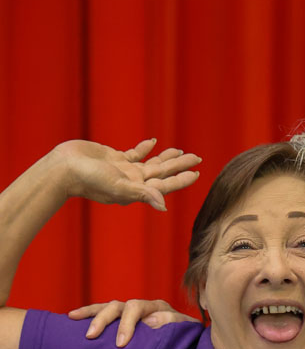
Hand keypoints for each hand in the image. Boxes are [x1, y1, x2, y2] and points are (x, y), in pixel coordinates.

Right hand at [54, 138, 201, 210]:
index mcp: (136, 190)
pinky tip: (153, 142)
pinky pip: (134, 153)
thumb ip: (143, 194)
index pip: (165, 185)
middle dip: (180, 166)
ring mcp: (123, 170)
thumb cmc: (89, 180)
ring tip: (181, 152)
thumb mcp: (119, 187)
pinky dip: (144, 148)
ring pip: (151, 163)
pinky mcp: (113, 158)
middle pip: (162, 173)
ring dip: (165, 158)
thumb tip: (163, 206)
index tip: (197, 173)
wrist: (63, 169)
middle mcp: (132, 181)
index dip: (182, 179)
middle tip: (197, 158)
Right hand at [68, 299, 199, 347]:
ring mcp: (130, 312)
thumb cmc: (185, 338)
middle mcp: (142, 307)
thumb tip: (152, 320)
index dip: (127, 324)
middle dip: (104, 319)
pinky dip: (88, 314)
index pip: (137, 308)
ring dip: (91, 313)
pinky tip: (72, 317)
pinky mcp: (122, 320)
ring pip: (108, 307)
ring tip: (73, 317)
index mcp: (157, 307)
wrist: (186, 342)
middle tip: (92, 336)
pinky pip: (103, 313)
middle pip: (118, 306)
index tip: (120, 344)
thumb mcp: (184, 331)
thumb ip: (173, 323)